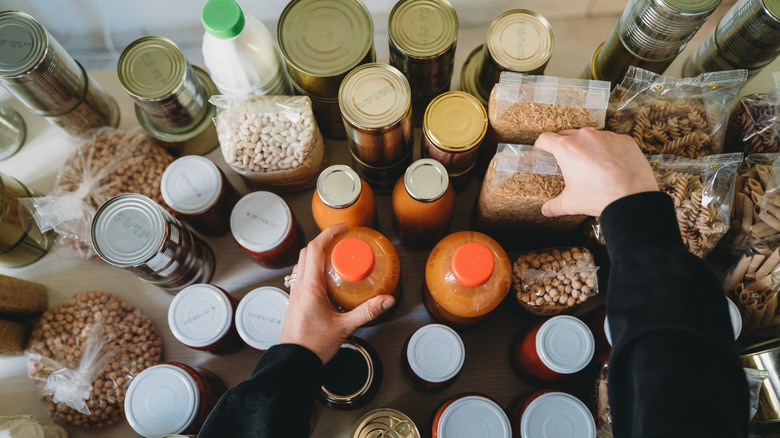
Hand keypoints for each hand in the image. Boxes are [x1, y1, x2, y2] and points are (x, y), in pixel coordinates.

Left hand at [278, 223, 395, 363]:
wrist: (293, 363)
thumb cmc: (312, 346)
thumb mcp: (344, 327)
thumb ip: (367, 312)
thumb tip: (386, 300)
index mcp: (309, 287)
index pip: (316, 249)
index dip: (329, 234)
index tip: (343, 229)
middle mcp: (299, 286)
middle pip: (308, 252)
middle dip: (324, 241)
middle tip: (342, 240)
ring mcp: (295, 293)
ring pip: (303, 263)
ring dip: (317, 254)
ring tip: (336, 257)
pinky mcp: (295, 301)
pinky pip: (302, 276)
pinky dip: (314, 269)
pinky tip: (328, 279)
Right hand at [534, 128, 658, 216]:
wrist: (633, 197)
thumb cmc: (599, 197)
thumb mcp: (571, 203)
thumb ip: (555, 205)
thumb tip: (546, 210)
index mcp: (566, 148)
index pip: (546, 139)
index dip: (540, 145)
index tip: (541, 151)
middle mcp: (585, 137)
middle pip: (567, 135)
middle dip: (564, 146)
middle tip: (566, 161)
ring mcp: (606, 136)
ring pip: (590, 137)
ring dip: (587, 147)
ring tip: (591, 164)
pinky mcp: (624, 140)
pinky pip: (611, 141)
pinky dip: (608, 149)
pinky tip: (611, 164)